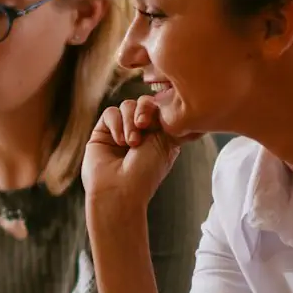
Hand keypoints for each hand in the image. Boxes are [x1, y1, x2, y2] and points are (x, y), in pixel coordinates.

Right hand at [82, 96, 190, 212]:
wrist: (120, 189)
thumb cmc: (146, 172)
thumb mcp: (167, 143)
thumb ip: (174, 123)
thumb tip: (189, 112)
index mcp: (159, 134)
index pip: (160, 107)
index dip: (161, 108)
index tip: (162, 121)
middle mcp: (140, 131)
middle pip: (144, 102)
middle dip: (145, 111)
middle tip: (144, 125)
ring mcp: (121, 131)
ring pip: (127, 105)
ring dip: (130, 121)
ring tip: (131, 142)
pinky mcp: (102, 132)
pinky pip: (110, 113)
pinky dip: (117, 124)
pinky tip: (119, 142)